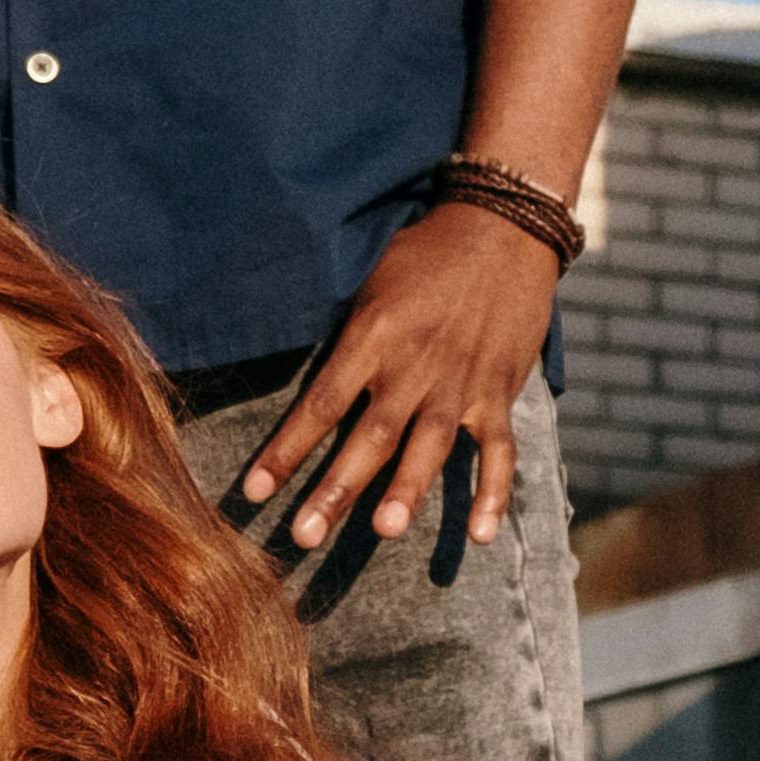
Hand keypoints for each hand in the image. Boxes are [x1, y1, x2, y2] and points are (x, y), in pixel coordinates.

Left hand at [240, 204, 563, 558]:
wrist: (505, 224)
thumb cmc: (425, 251)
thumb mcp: (370, 277)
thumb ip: (345, 334)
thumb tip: (296, 373)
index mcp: (374, 334)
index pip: (321, 402)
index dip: (286, 450)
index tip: (254, 493)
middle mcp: (415, 363)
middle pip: (370, 436)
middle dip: (336, 488)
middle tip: (305, 536)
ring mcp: (461, 380)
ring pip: (430, 445)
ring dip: (407, 490)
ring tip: (384, 531)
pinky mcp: (500, 390)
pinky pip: (499, 450)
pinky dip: (493, 493)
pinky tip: (480, 536)